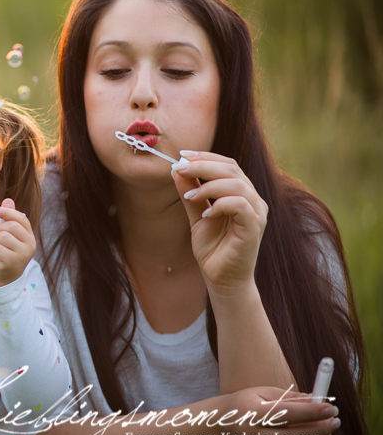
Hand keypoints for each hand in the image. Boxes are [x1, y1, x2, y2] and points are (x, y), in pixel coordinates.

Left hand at [0, 198, 35, 288]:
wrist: (5, 278)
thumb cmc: (6, 253)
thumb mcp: (8, 235)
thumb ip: (9, 219)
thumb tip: (8, 200)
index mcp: (30, 237)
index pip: (21, 218)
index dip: (6, 212)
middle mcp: (30, 245)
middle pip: (10, 226)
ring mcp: (22, 255)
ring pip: (2, 237)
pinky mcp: (12, 263)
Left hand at [170, 151, 267, 295]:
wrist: (221, 279)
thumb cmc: (213, 248)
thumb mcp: (196, 215)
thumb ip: (190, 193)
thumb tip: (177, 169)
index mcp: (241, 193)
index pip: (228, 164)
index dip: (205, 156)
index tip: (182, 155)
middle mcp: (253, 200)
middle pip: (232, 169)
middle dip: (203, 165)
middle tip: (181, 168)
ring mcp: (256, 213)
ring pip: (237, 184)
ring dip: (209, 185)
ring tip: (190, 196)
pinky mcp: (254, 227)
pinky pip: (240, 205)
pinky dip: (220, 204)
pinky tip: (205, 213)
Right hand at [224, 386, 338, 434]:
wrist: (223, 425)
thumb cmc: (248, 405)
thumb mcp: (263, 393)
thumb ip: (290, 397)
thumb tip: (318, 400)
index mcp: (251, 413)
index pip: (285, 414)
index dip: (311, 412)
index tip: (331, 408)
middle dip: (319, 429)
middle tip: (334, 421)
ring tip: (325, 434)